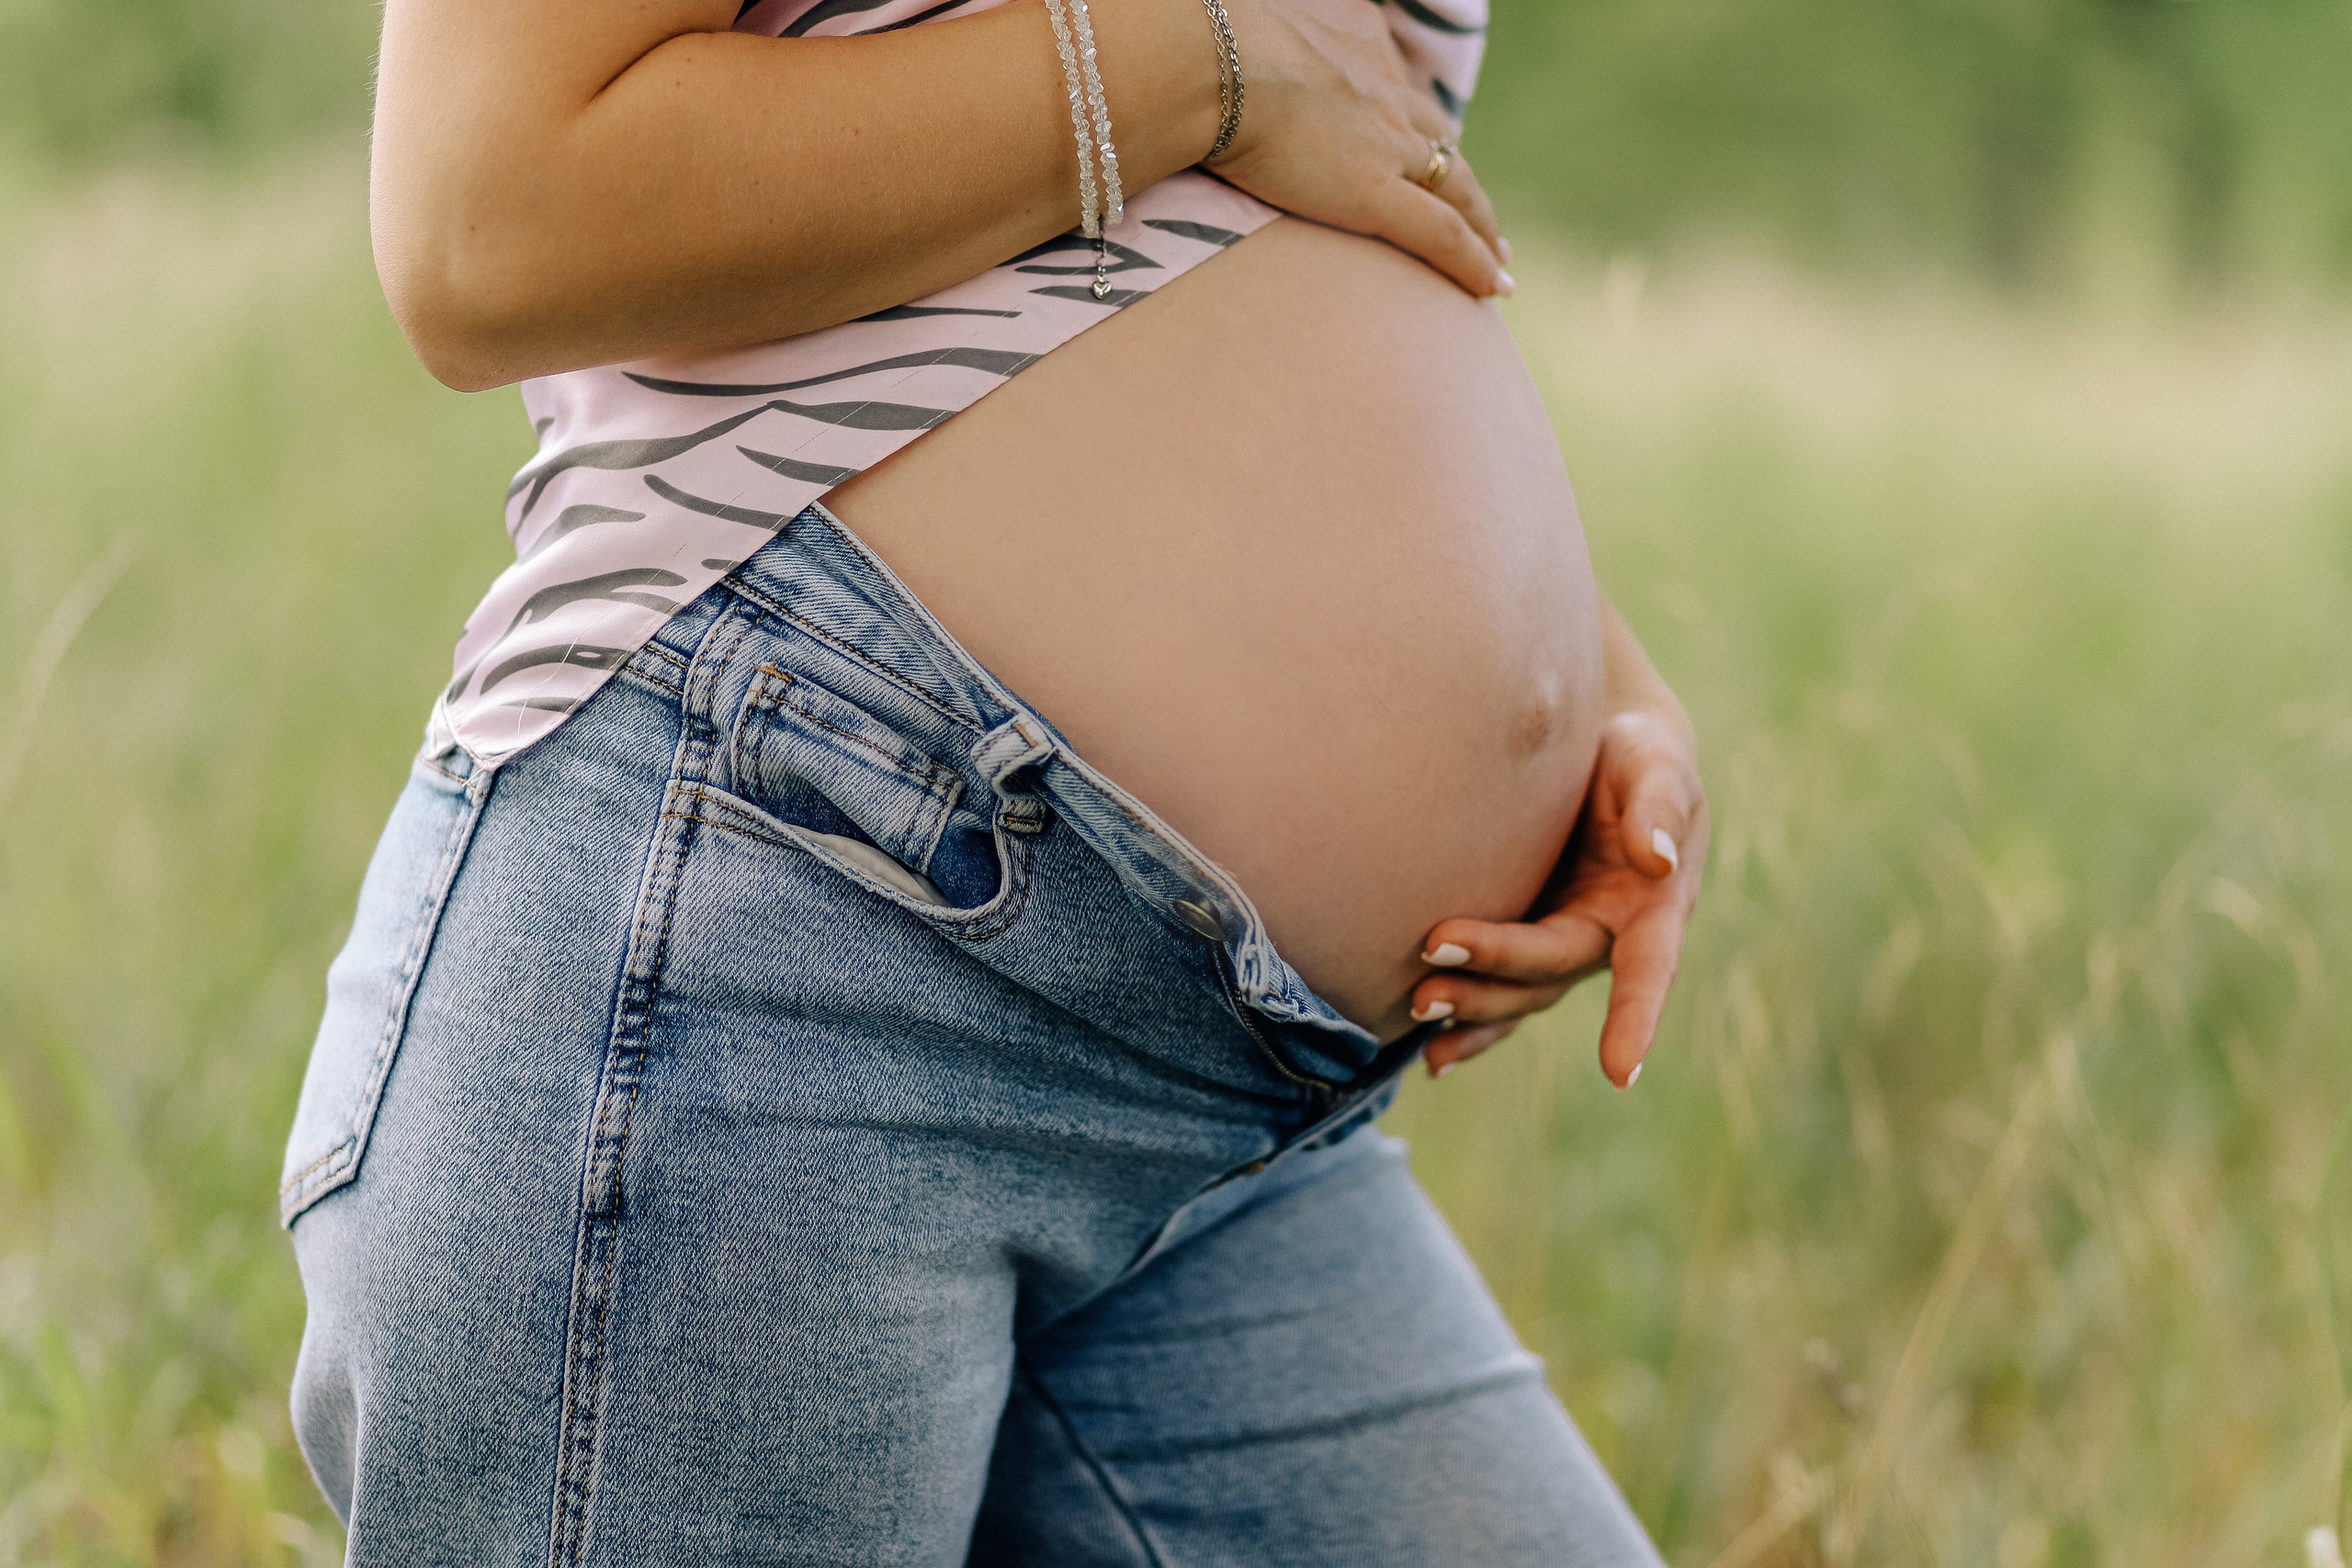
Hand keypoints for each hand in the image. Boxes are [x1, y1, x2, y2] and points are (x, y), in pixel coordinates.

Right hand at [1209, 0, 1510, 297]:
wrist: (1212, 62)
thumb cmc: (1200, 49)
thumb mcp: (1236, 37)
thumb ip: (1246, 58)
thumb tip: (1215, 78)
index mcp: (1354, 39)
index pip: (1393, 89)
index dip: (1410, 124)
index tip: (1419, 148)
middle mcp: (1384, 88)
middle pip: (1438, 140)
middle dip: (1460, 178)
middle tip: (1477, 211)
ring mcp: (1388, 143)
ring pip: (1458, 189)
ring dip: (1482, 224)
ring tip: (1495, 257)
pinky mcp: (1378, 193)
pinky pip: (1443, 235)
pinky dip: (1473, 263)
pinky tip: (1495, 288)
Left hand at [1411, 708, 1707, 1086]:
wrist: (1601, 748)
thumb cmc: (1640, 756)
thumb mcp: (1659, 767)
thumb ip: (1660, 807)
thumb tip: (1657, 859)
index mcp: (1653, 908)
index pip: (1649, 966)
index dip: (1637, 1016)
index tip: (1621, 1072)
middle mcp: (1605, 938)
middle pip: (1550, 969)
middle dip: (1497, 969)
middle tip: (1436, 949)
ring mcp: (1559, 944)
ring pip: (1517, 992)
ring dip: (1471, 1003)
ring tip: (1417, 1004)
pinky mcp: (1521, 940)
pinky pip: (1495, 995)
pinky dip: (1466, 1027)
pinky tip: (1428, 1060)